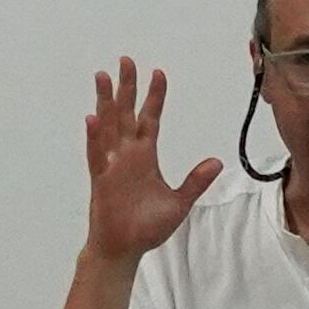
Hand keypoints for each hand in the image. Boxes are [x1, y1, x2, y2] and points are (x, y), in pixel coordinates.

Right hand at [84, 57, 221, 264]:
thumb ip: (195, 181)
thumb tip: (216, 161)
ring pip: (108, 127)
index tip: (158, 73)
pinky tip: (92, 119)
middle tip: (126, 60)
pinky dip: (94, 138)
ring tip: (103, 77)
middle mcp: (127, 156)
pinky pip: (97, 156)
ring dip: (106, 103)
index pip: (151, 120)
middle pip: (127, 114)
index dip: (154, 97)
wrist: (125, 249)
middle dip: (127, 88)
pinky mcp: (101, 181)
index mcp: (145, 157)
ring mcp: (112, 166)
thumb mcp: (179, 202)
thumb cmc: (147, 227)